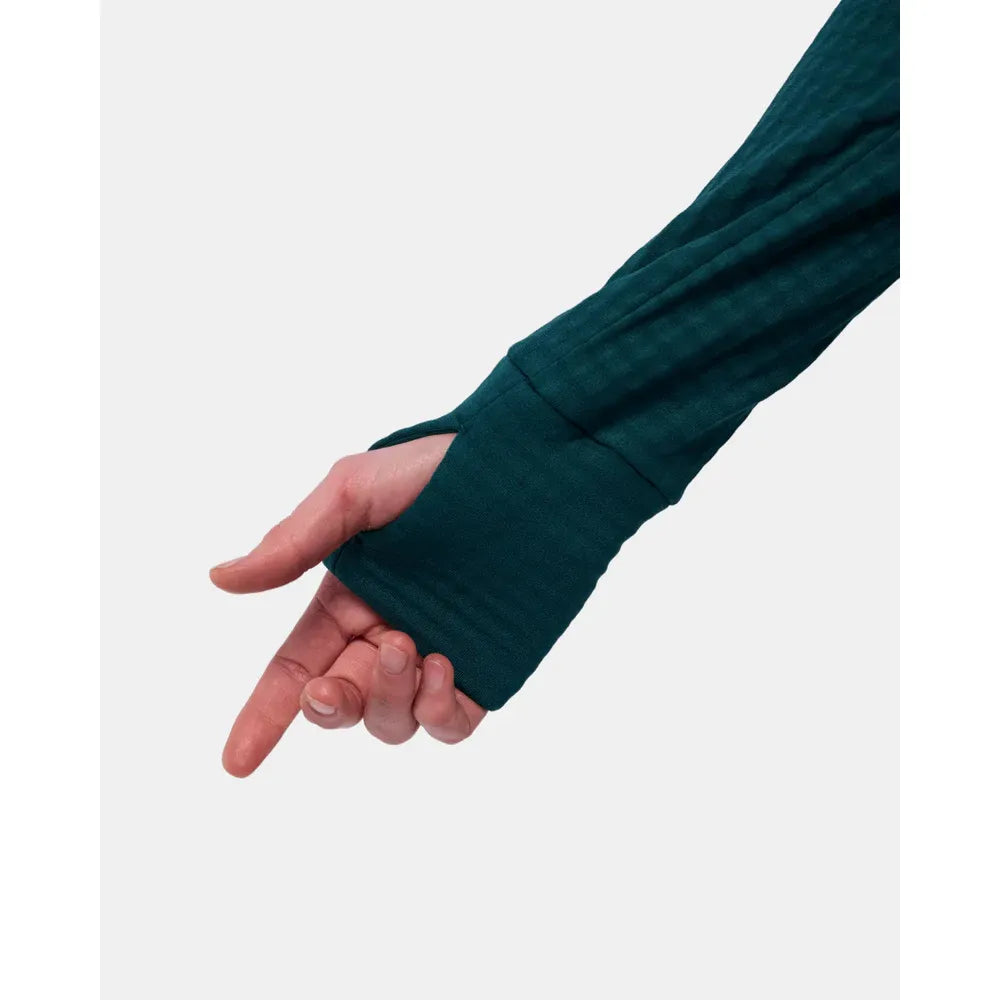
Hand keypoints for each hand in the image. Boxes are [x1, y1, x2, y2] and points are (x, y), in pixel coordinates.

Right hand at [209, 434, 485, 776]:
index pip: (294, 669)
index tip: (236, 763)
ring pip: (392, 721)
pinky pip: (450, 723)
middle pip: (341, 704)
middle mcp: (386, 634)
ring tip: (407, 645)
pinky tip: (443, 669)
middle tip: (332, 686)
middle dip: (330, 706)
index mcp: (346, 601)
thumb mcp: (353, 493)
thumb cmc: (437, 470)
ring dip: (388, 698)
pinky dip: (437, 714)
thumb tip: (221, 579)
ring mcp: (436, 653)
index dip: (262, 717)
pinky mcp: (487, 666)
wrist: (527, 468)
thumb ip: (293, 543)